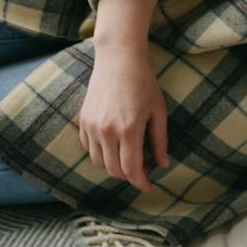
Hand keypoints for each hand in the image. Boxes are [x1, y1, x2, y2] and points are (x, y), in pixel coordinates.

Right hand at [79, 41, 168, 191]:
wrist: (118, 59)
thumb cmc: (143, 83)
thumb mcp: (158, 111)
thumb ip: (159, 141)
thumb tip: (163, 164)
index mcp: (129, 129)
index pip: (131, 169)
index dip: (140, 182)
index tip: (148, 186)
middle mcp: (107, 130)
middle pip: (114, 170)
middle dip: (129, 175)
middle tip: (141, 170)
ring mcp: (92, 126)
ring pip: (99, 162)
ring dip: (113, 166)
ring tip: (127, 157)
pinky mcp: (83, 120)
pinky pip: (88, 148)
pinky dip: (100, 153)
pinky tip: (113, 145)